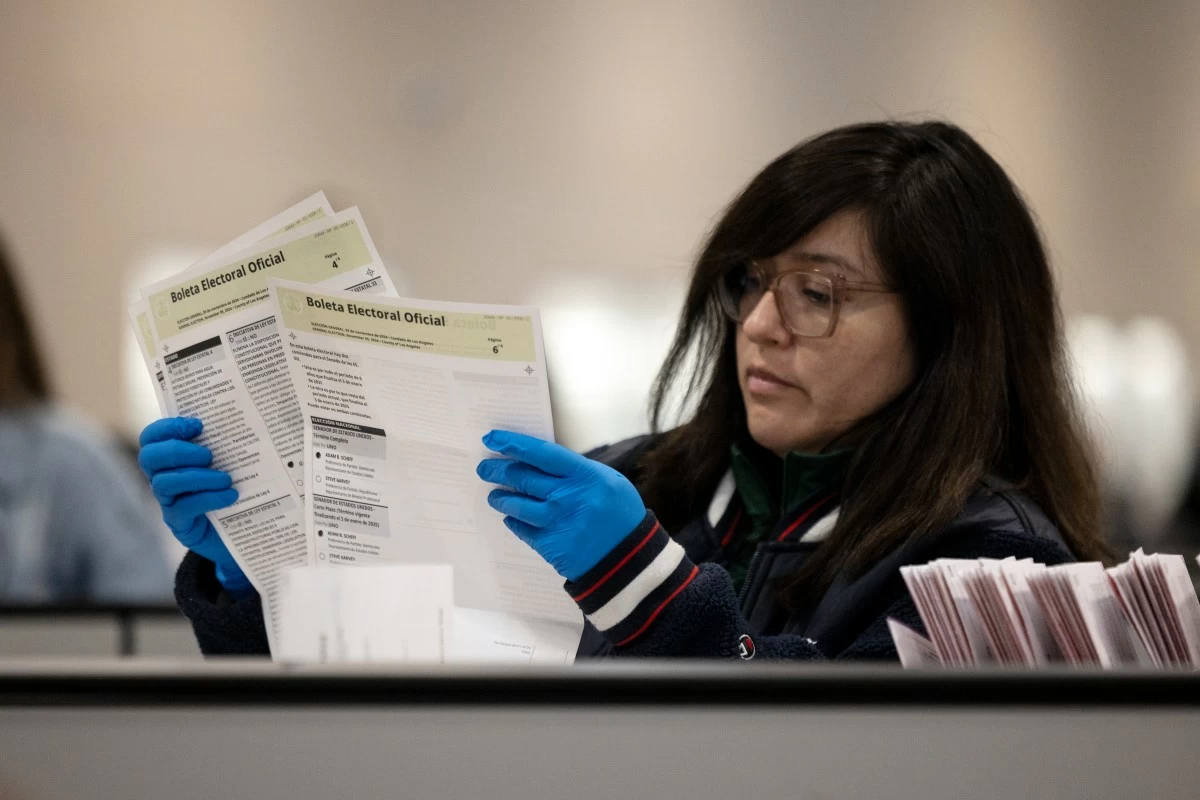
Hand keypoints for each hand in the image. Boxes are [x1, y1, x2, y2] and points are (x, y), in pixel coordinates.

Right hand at [138, 417, 250, 596]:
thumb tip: (242, 412)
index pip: (152, 436)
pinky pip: (183, 507)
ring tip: (226, 478)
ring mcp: (169, 502)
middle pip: (150, 457)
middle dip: (177, 451)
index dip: (168, 427)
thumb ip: (227, 441)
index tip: (198, 425)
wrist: (246, 529)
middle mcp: (164, 477)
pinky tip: (231, 496)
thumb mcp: (232, 461)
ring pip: (165, 483)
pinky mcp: (179, 523)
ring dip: (197, 476)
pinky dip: (208, 498)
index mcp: (172, 457)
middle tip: (208, 455)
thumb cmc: (239, 487)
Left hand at [476, 430, 646, 581]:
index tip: (492, 438)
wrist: (629, 558)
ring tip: (494, 495)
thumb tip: (538, 461)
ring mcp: (557, 521)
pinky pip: (522, 528)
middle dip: (497, 470)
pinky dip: (513, 520)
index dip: (513, 443)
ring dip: (500, 497)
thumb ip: (575, 471)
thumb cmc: (619, 515)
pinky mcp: (550, 545)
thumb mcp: (607, 481)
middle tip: (485, 467)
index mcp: (585, 475)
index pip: (540, 453)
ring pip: (515, 503)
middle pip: (522, 476)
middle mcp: (568, 496)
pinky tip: (511, 516)